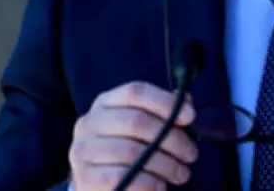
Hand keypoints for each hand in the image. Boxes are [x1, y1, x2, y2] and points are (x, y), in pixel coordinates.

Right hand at [69, 81, 198, 189]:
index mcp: (105, 102)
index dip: (166, 102)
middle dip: (171, 138)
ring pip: (131, 151)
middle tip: (191, 153)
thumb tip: (187, 105)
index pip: (136, 91)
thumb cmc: (128, 150)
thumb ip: (165, 112)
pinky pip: (121, 177)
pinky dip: (148, 182)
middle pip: (136, 121)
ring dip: (165, 164)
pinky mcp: (83, 178)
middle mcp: (89, 122)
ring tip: (182, 173)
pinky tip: (160, 186)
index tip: (191, 116)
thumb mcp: (144, 127)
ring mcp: (83, 150)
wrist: (101, 183)